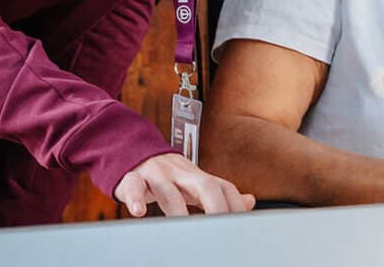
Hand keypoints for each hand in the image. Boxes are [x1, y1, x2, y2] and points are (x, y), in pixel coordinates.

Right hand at [115, 152, 255, 216]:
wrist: (134, 151)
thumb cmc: (168, 174)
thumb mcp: (195, 182)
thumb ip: (220, 193)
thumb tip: (250, 201)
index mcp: (197, 176)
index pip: (223, 187)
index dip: (234, 206)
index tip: (240, 228)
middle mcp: (180, 172)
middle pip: (204, 185)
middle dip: (215, 208)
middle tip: (218, 232)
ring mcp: (157, 174)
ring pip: (169, 190)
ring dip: (178, 211)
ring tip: (183, 228)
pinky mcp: (133, 178)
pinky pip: (134, 185)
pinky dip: (135, 199)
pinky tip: (139, 212)